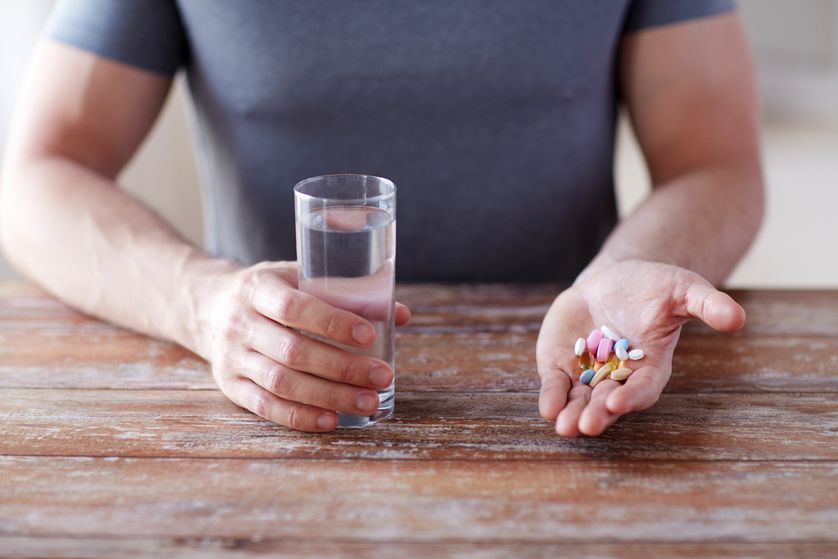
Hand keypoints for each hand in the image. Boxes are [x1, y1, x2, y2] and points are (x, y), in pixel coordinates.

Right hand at [199, 261, 410, 431]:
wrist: (206, 305)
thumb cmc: (269, 290)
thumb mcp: (297, 276)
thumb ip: (345, 292)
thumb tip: (400, 314)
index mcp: (257, 288)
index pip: (293, 307)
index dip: (331, 322)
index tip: (368, 334)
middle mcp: (239, 323)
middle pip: (293, 351)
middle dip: (342, 367)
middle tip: (382, 375)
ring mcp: (231, 357)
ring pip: (282, 383)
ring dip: (329, 396)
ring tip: (368, 401)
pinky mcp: (229, 385)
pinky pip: (265, 406)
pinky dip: (300, 416)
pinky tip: (332, 420)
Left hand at [536, 259, 744, 435]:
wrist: (613, 281)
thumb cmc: (654, 287)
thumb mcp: (683, 288)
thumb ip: (706, 304)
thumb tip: (737, 317)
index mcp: (650, 366)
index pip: (643, 388)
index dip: (632, 396)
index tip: (618, 402)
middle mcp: (618, 377)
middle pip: (609, 402)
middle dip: (598, 414)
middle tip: (587, 425)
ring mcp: (588, 374)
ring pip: (580, 401)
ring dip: (572, 415)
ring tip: (565, 427)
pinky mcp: (563, 365)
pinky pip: (557, 385)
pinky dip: (552, 397)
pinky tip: (547, 409)